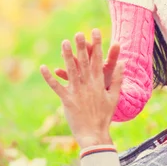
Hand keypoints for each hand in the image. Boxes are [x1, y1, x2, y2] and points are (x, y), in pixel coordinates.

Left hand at [40, 29, 123, 148]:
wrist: (94, 133)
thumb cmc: (104, 115)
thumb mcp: (114, 96)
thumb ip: (118, 79)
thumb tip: (122, 63)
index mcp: (99, 82)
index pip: (98, 60)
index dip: (97, 45)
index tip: (96, 32)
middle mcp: (88, 84)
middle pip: (84, 62)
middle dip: (81, 46)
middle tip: (79, 33)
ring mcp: (76, 92)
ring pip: (71, 70)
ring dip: (67, 56)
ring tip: (64, 43)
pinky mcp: (66, 100)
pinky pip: (56, 87)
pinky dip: (49, 78)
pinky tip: (44, 67)